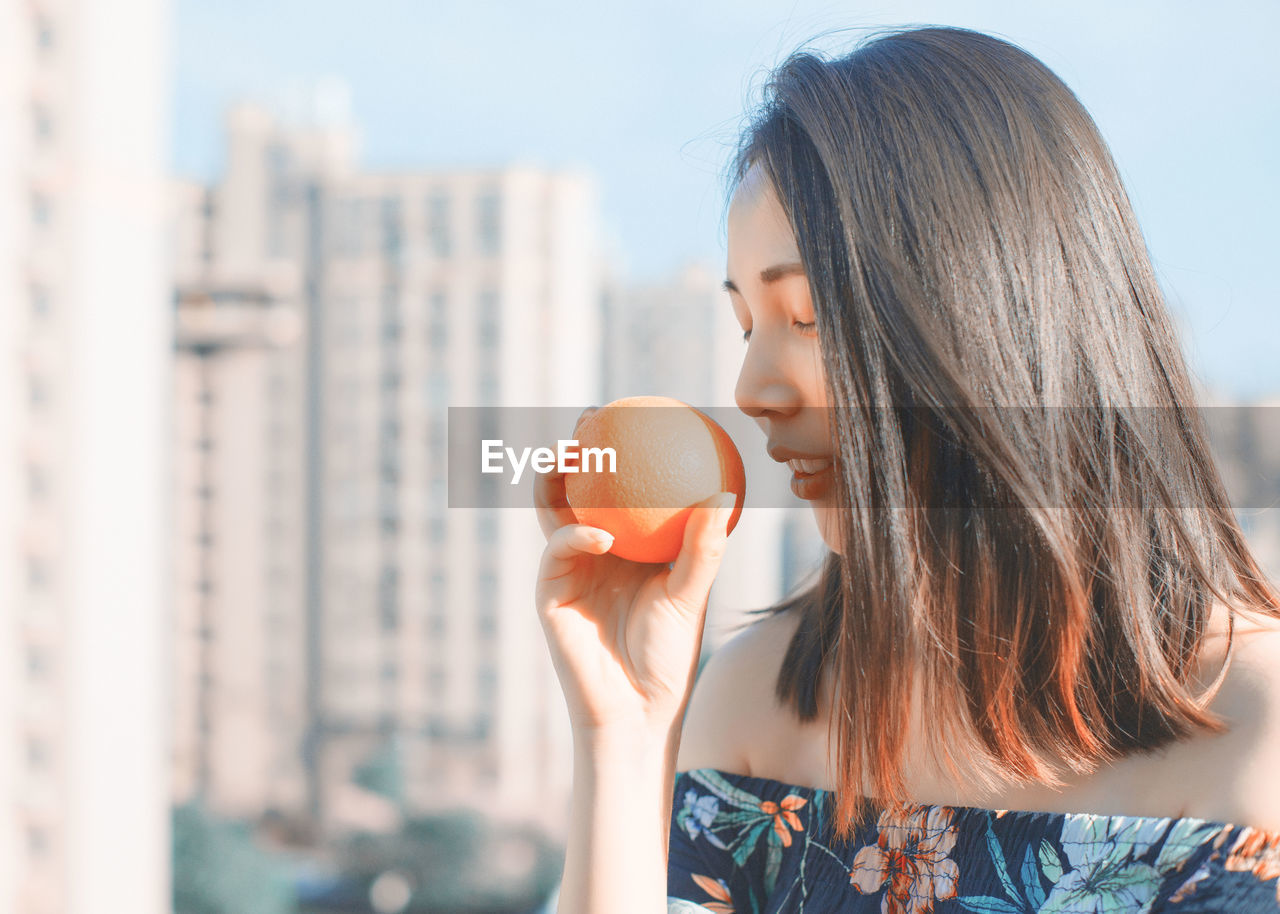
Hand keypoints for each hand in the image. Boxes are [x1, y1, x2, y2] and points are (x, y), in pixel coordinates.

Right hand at [533, 407, 738, 734]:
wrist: (637, 709)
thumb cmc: (668, 654)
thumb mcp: (690, 591)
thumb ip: (703, 544)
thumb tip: (727, 487)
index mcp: (624, 545)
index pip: (616, 488)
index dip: (616, 451)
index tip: (632, 413)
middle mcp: (591, 551)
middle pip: (574, 488)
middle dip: (574, 450)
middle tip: (589, 418)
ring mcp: (567, 571)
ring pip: (551, 513)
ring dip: (552, 480)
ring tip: (569, 454)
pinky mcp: (549, 595)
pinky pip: (556, 555)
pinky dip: (574, 541)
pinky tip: (599, 538)